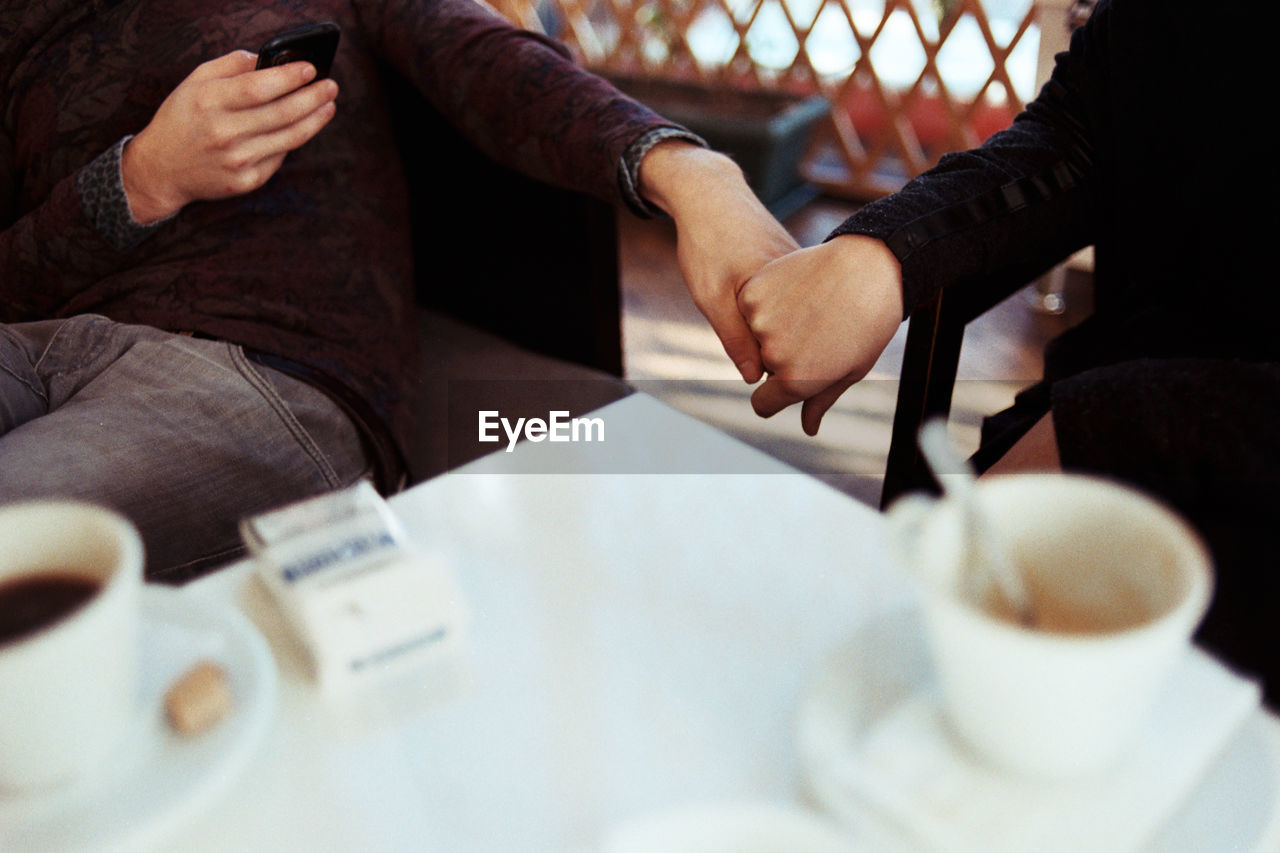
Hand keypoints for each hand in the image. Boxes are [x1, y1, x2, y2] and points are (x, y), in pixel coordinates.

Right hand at [121, 51, 338, 223]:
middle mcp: (224, 132)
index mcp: (209, 102)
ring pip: (290, 138)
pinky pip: (280, 157)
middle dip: (313, 97)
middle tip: (330, 86)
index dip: (289, 77)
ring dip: (315, 120)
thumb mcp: (194, 82)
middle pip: (282, 113)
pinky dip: (293, 140)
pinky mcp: (247, 181)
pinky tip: (303, 127)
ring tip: (328, 105)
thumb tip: (268, 58)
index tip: (311, 68)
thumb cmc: (181, 119)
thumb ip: (230, 65)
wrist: (161, 169)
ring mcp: (237, 160)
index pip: (259, 87)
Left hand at [637, 142, 799, 381]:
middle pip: (800, 331)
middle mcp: (800, 278)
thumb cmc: (707, 244)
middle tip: (769, 354)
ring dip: (787, 328)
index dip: (780, 365)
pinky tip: (773, 311)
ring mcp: (801, 269)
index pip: (793, 347)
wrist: (710, 194)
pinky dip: (787, 309)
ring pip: (798, 314)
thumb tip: (754, 377)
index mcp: (784, 291)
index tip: (772, 373)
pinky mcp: (797, 263)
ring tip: (770, 331)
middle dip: (787, 348)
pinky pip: (797, 298)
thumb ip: (734, 337)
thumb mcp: (712, 297)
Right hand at [737, 234, 904, 434]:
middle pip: (763, 367)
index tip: (788, 380)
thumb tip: (808, 428)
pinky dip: (765, 300)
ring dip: (771, 325)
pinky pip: (750, 305)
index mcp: (795, 381)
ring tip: (808, 307)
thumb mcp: (849, 370)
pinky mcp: (754, 291)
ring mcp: (760, 321)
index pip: (763, 404)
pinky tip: (795, 289)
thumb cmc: (868, 323)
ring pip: (754, 334)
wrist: (871, 267)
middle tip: (814, 330)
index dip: (775, 396)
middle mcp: (773, 354)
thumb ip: (820, 401)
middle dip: (781, 355)